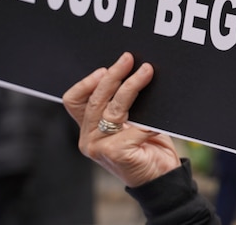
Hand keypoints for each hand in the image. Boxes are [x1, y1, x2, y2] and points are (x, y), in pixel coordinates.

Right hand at [63, 52, 181, 187]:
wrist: (161, 177)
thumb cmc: (147, 146)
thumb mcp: (130, 121)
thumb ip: (122, 104)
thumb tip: (133, 69)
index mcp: (88, 128)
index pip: (73, 101)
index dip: (87, 82)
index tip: (105, 68)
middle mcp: (89, 138)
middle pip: (96, 100)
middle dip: (114, 75)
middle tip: (129, 59)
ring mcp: (100, 148)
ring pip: (114, 109)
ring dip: (132, 86)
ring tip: (147, 72)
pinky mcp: (116, 154)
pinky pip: (136, 128)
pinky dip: (151, 122)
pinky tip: (162, 120)